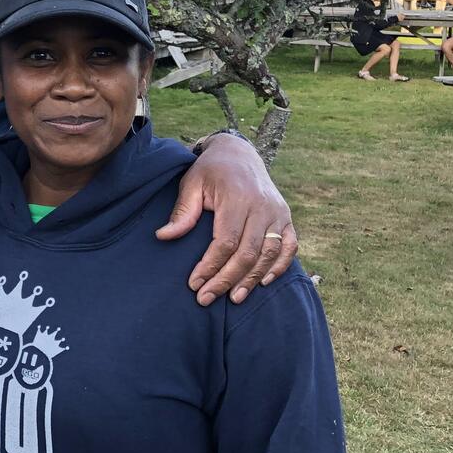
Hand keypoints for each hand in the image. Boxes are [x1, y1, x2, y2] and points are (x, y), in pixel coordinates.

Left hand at [158, 133, 297, 305]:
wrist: (239, 154)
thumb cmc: (210, 171)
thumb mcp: (191, 184)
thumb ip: (182, 212)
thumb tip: (163, 237)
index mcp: (237, 198)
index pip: (225, 241)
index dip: (210, 266)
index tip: (194, 284)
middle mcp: (262, 206)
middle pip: (247, 252)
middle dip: (227, 279)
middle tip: (207, 298)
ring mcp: (278, 212)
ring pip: (269, 254)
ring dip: (252, 279)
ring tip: (234, 298)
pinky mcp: (286, 218)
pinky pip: (289, 246)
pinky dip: (280, 266)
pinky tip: (264, 282)